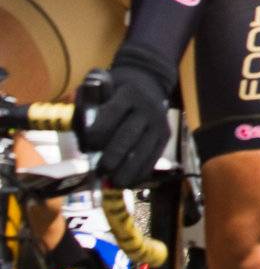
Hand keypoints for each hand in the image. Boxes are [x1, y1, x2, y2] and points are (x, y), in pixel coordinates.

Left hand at [74, 57, 172, 188]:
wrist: (146, 86)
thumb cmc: (112, 94)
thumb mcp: (97, 90)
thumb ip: (86, 106)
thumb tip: (84, 136)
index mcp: (128, 93)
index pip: (112, 113)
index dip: (99, 131)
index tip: (88, 146)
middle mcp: (147, 106)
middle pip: (129, 134)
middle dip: (114, 154)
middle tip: (101, 170)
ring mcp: (159, 121)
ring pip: (144, 149)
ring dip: (129, 169)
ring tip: (114, 183)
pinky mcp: (165, 135)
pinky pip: (154, 156)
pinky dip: (141, 171)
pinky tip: (128, 181)